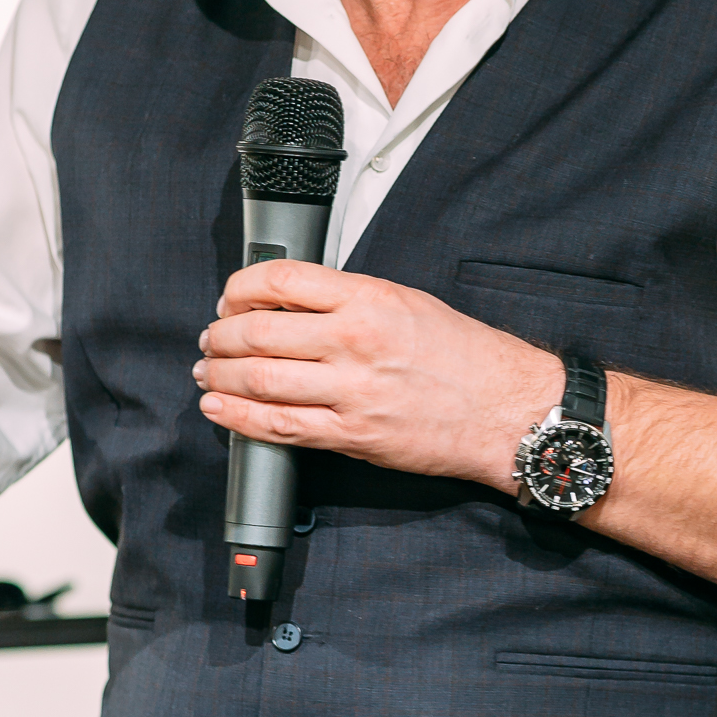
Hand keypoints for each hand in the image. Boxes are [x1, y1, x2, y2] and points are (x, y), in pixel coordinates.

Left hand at [194, 262, 558, 489]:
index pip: (282, 281)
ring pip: (259, 380)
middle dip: (221, 335)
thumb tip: (289, 300)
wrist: (506, 410)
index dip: (240, 288)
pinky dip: (237, 418)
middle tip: (212, 338)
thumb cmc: (464, 356)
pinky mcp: (352, 435)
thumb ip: (348, 299)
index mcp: (370, 300)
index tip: (230, 298)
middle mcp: (356, 342)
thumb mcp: (407, 302)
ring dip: (221, 375)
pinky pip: (278, 427)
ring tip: (210, 372)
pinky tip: (219, 408)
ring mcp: (352, 392)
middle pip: (259, 332)